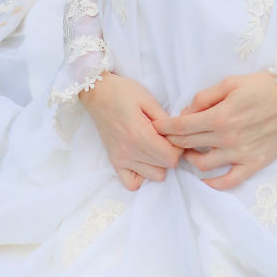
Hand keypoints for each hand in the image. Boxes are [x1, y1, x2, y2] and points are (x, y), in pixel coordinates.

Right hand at [80, 73, 180, 190]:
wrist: (97, 93)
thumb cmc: (123, 92)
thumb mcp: (148, 100)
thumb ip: (165, 120)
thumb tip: (178, 135)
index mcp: (140, 135)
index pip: (171, 158)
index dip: (179, 147)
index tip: (174, 135)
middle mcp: (129, 151)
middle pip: (165, 167)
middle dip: (171, 153)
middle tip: (165, 137)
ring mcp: (121, 159)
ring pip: (154, 176)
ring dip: (159, 163)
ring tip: (154, 146)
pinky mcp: (114, 161)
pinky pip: (132, 183)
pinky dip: (141, 175)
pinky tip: (144, 159)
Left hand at [155, 71, 276, 190]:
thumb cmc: (264, 85)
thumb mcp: (231, 83)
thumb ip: (205, 97)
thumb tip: (186, 112)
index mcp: (219, 116)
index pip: (181, 127)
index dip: (164, 129)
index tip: (155, 129)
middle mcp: (227, 138)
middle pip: (188, 145)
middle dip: (173, 142)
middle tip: (167, 139)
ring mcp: (240, 153)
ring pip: (203, 164)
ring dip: (191, 159)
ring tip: (189, 152)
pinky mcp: (254, 163)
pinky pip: (229, 181)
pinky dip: (214, 183)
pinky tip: (205, 178)